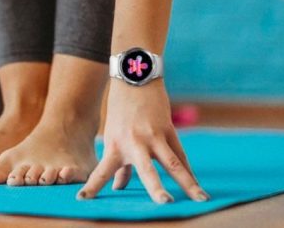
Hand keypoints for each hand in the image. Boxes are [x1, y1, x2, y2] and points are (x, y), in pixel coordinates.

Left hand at [76, 78, 208, 202]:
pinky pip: (180, 154)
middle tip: (164, 203)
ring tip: (201, 200)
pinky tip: (196, 186)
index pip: (101, 171)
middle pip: (146, 169)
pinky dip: (188, 171)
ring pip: (173, 163)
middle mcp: (134, 143)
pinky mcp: (168, 129)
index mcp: (114, 146)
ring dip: (188, 182)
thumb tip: (118, 188)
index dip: (92, 186)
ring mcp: (154, 136)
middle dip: (155, 187)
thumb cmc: (120, 111)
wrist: (134, 79)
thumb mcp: (112, 135)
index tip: (82, 199)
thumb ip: (118, 164)